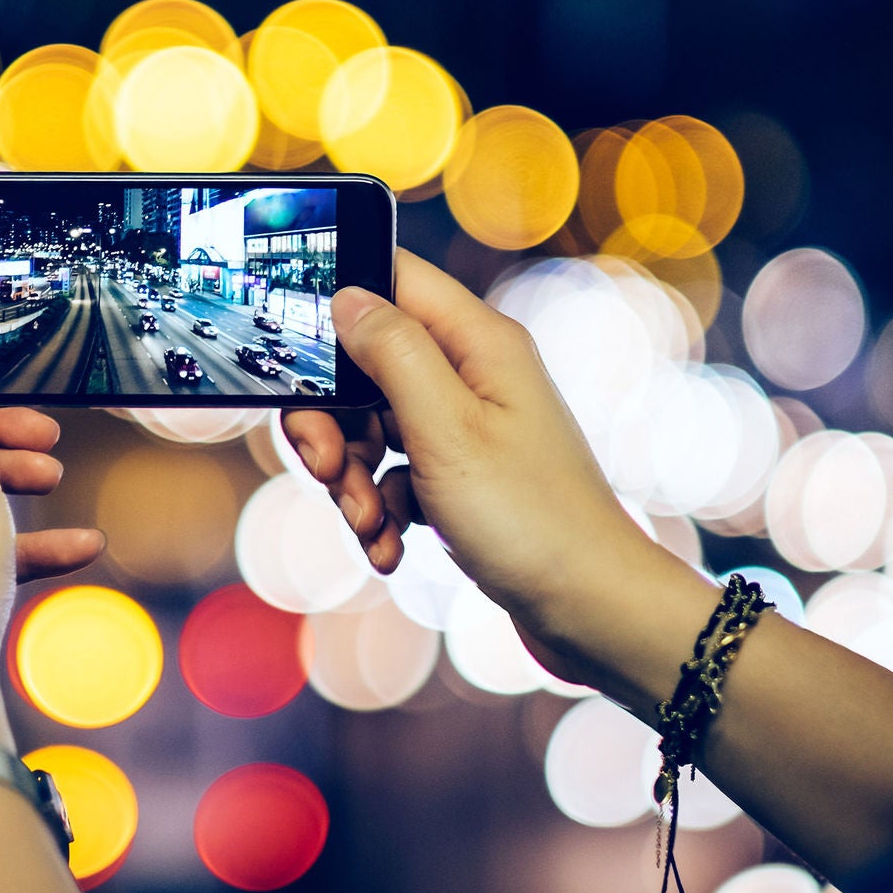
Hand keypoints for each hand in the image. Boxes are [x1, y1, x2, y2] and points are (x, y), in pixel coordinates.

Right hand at [282, 250, 664, 632]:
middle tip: (327, 468)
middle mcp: (472, 374)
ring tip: (371, 526)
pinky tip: (390, 549)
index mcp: (478, 342)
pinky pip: (394, 477)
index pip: (391, 280)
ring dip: (351, 480)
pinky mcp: (460, 478)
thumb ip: (393, 353)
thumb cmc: (531, 520)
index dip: (337, 307)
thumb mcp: (447, 429)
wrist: (591, 612)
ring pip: (372, 428)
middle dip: (332, 423)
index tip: (300, 360)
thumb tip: (346, 295)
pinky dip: (381, 512)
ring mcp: (466, 428)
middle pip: (366, 366)